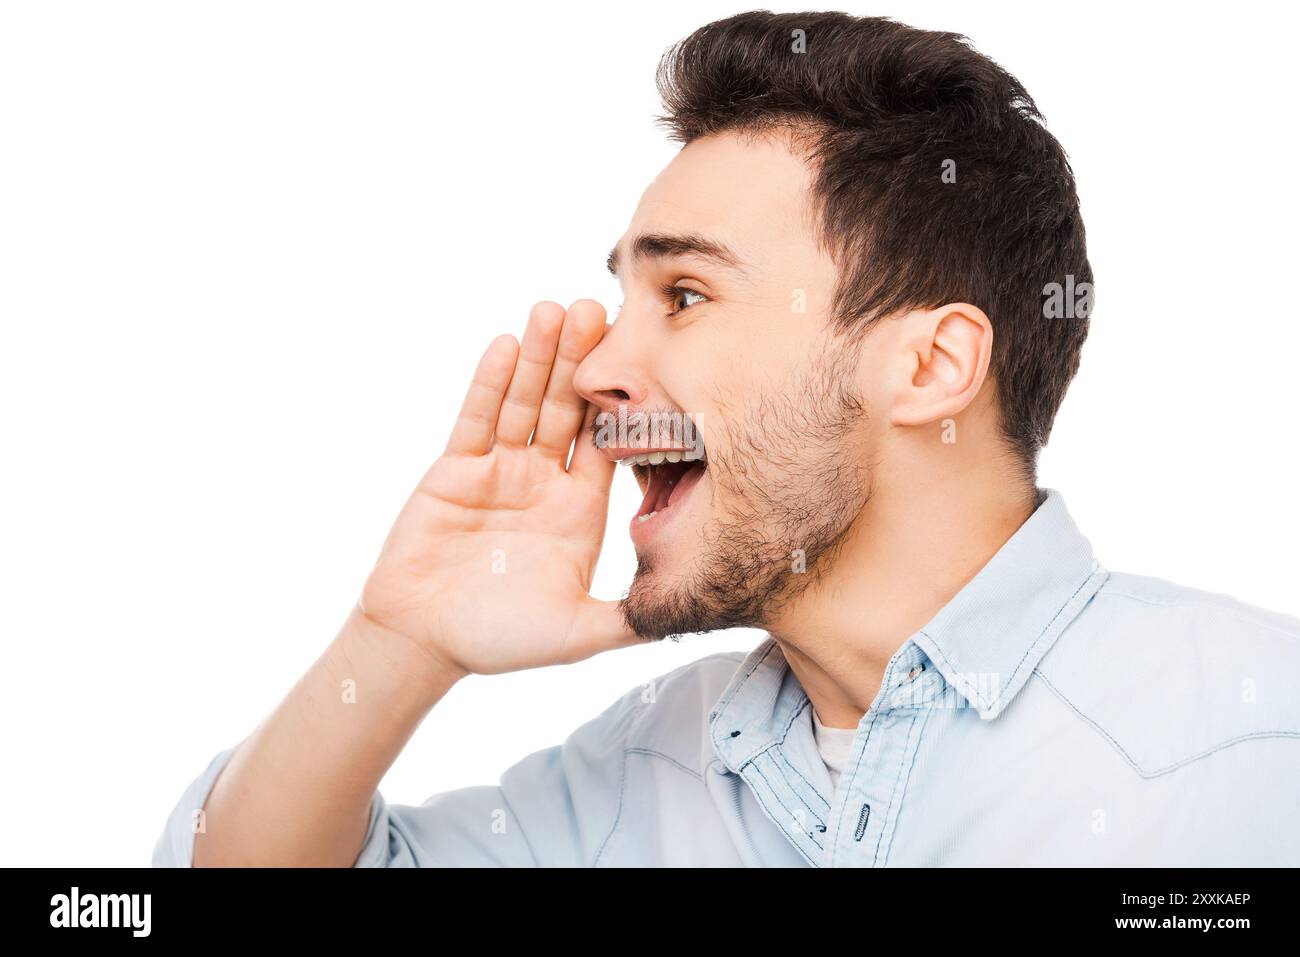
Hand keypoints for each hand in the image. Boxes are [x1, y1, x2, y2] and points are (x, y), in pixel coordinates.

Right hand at [357, 299, 638, 678]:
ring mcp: (500, 469)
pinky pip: (476, 419)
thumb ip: (627, 621)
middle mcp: (544, 480)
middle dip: (583, 361)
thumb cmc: (499, 640)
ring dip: (540, 358)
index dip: (627, 403)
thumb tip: (688, 617)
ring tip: (555, 309)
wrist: (422, 642)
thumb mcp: (576, 632)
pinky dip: (490, 384)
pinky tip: (508, 345)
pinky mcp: (456, 467)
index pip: (610, 443)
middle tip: (603, 308)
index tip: (649, 360)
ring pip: (524, 403)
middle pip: (569, 409)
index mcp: (579, 509)